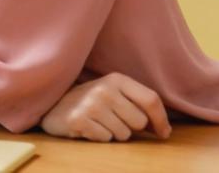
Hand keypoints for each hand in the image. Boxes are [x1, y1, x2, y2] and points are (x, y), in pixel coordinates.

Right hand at [40, 73, 171, 141]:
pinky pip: (106, 139)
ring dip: (114, 134)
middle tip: (114, 121)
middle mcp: (104, 89)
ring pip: (124, 134)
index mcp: (117, 79)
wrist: (53, 105)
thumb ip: (138, 105)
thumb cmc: (91, 102)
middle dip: (131, 128)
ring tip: (99, 123)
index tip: (163, 133)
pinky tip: (88, 128)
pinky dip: (99, 138)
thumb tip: (164, 130)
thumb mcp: (114, 94)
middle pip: (140, 121)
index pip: (151, 99)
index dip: (161, 120)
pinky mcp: (78, 120)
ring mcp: (90, 104)